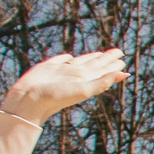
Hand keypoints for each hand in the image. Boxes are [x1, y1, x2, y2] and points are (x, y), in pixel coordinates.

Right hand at [0, 49, 129, 124]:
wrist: (28, 101)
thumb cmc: (56, 97)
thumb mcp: (83, 90)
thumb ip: (103, 81)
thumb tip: (125, 74)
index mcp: (85, 80)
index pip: (103, 70)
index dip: (113, 64)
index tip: (123, 59)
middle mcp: (75, 75)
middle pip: (95, 64)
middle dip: (106, 59)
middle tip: (118, 52)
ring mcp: (62, 72)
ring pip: (80, 61)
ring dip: (91, 57)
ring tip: (101, 54)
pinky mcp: (48, 68)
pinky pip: (61, 60)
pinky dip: (67, 58)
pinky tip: (70, 58)